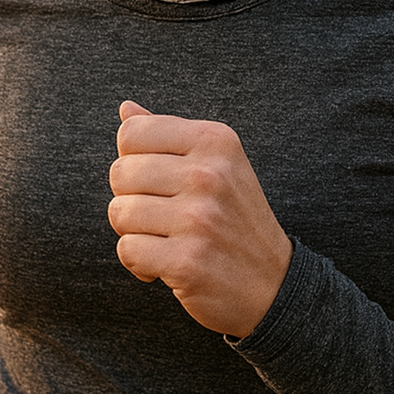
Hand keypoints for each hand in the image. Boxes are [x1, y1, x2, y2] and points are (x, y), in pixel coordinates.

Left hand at [108, 101, 292, 337]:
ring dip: (134, 233)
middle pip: (120, 173)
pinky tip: (165, 266)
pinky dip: (139, 264)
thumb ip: (168, 135)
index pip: (131, 132)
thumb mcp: (216, 165)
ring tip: (165, 240)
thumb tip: (126, 109)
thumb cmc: (234, 219)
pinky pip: (128, 250)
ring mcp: (199, 219)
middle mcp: (209, 174)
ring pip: (119, 213)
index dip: (133, 160)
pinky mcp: (186, 261)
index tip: (158, 182)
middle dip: (130, 199)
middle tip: (161, 216)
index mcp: (215, 140)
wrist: (274, 285)